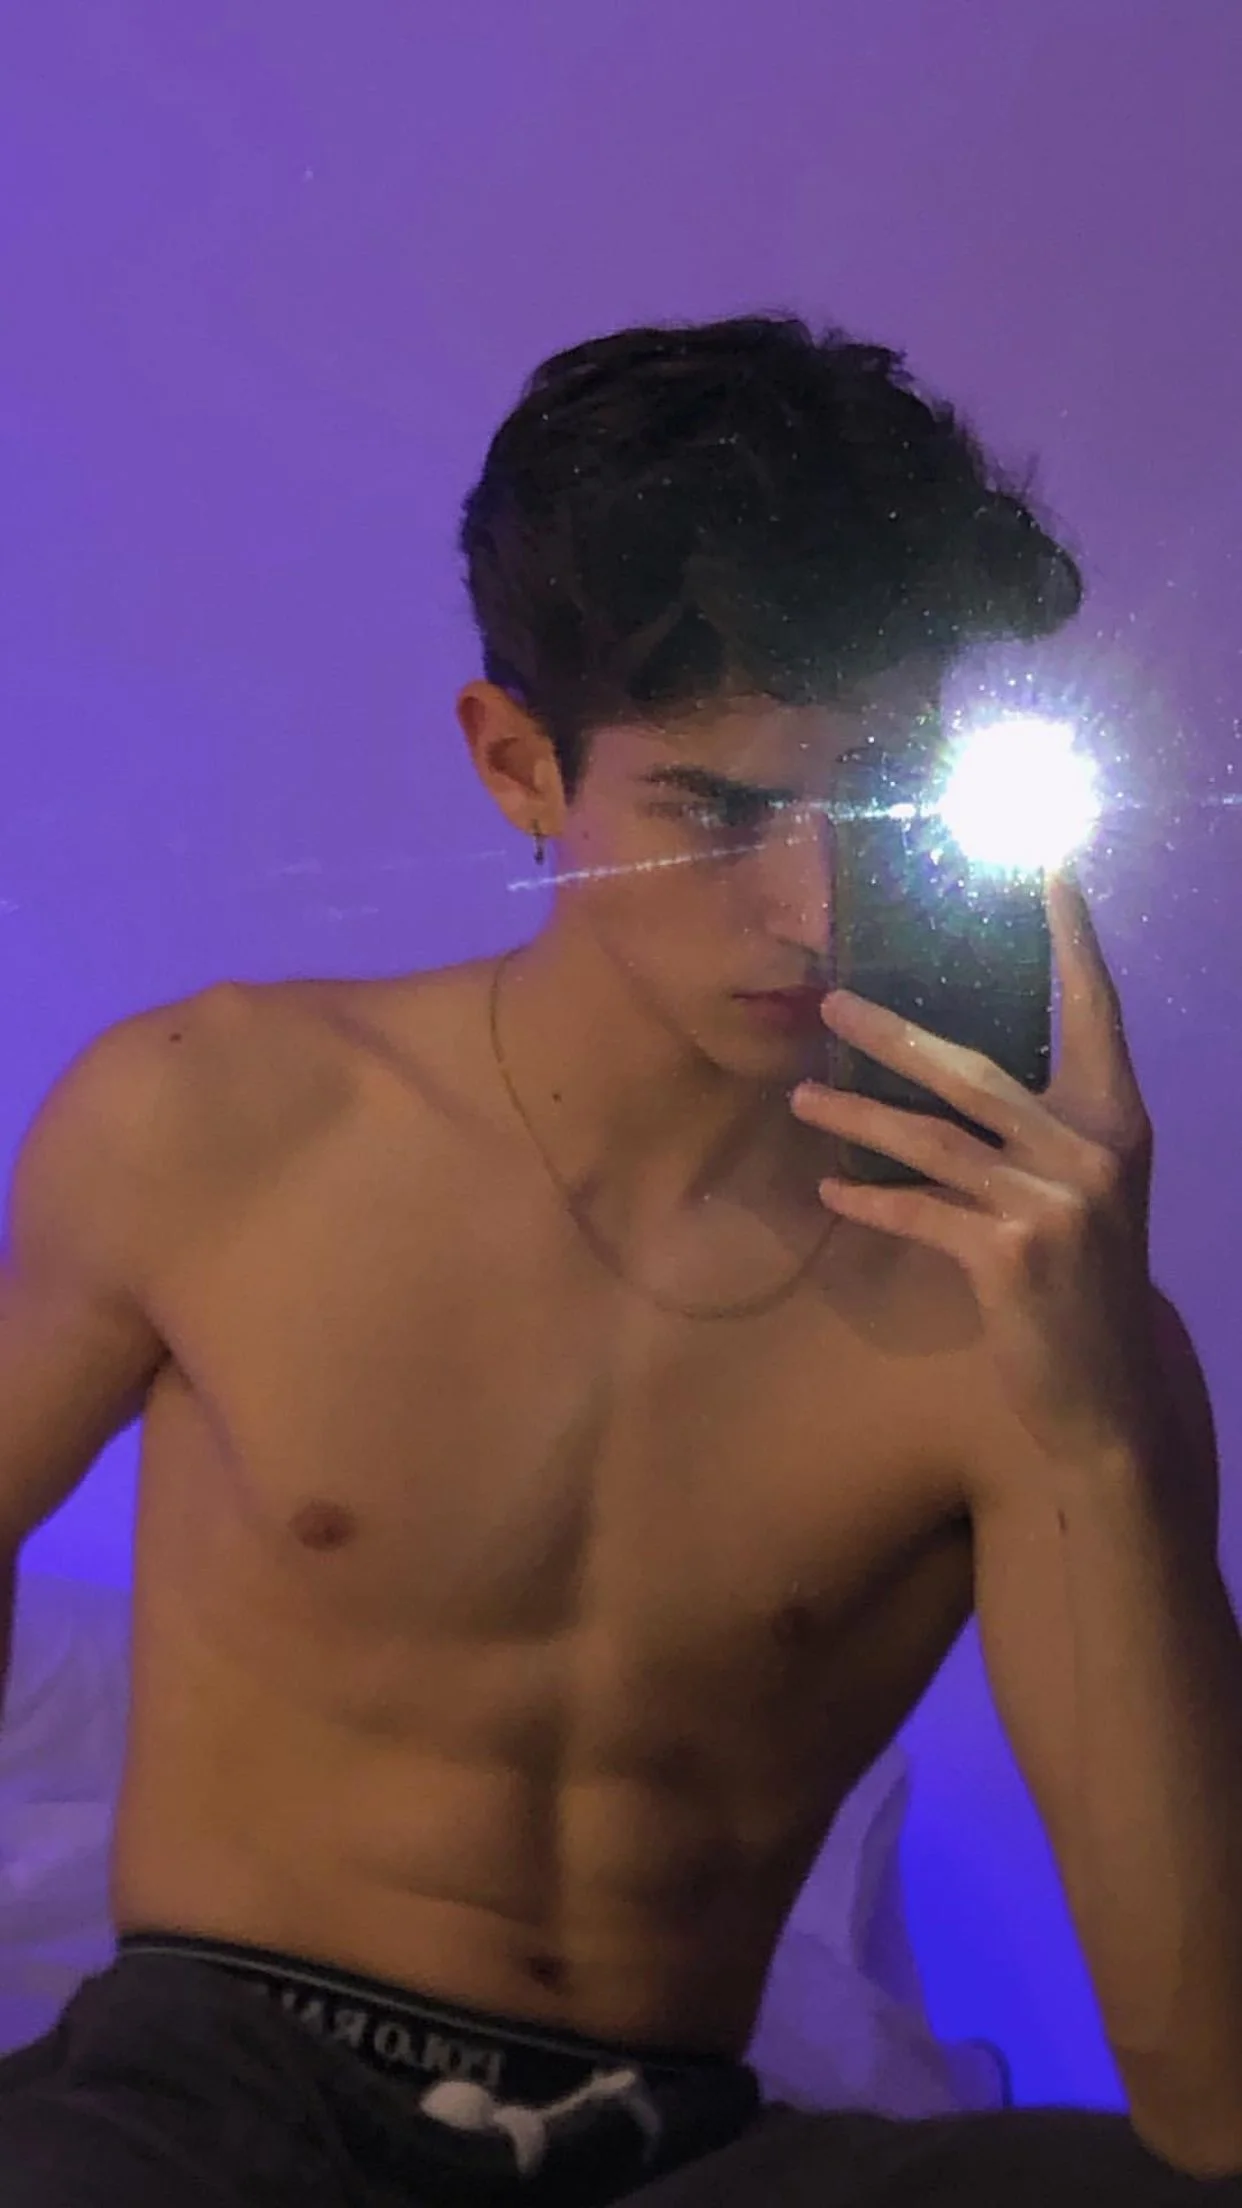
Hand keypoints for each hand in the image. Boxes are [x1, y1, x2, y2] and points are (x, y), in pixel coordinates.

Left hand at [791, 876, 1159, 1464]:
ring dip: (855, 1116)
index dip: (1073, 938)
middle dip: (894, 1033)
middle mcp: (1090, 1150)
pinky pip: (919, 1213)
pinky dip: (871, 1200)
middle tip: (832, 997)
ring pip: (930, 1140)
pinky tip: (831, 1191)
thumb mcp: (1084, 1190)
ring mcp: (1052, 1204)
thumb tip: (956, 1066)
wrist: (1107, 1391)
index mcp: (1116, 1119)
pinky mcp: (1009, 1258)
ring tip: (800, 1097)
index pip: (1094, 1009)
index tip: (1051, 867)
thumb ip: (1042, 1128)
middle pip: (975, 1069)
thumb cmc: (1084, 1279)